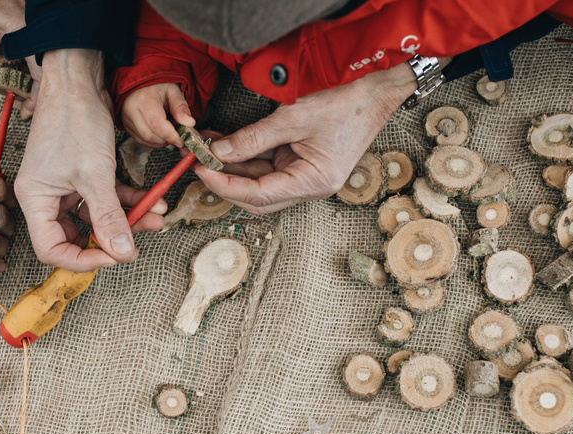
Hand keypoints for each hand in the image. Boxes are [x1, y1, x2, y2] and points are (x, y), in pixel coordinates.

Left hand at [0, 0, 40, 118]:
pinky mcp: (35, 38)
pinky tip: (11, 74)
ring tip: (10, 90)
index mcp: (25, 32)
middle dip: (30, 94)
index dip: (36, 98)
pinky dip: (24, 72)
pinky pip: (34, 60)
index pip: (41, 73)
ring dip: (26, 84)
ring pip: (39, 69)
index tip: (23, 113)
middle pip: (43, 75)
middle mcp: (37, 33)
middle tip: (15, 105)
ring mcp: (38, 35)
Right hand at [14, 49, 165, 272]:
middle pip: (76, 236)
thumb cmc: (74, 119)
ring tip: (156, 216)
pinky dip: (128, 201)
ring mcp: (65, 186)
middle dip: (111, 239)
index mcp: (34, 199)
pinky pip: (105, 198)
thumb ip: (109, 216)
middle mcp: (46, 197)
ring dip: (127, 219)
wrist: (79, 80)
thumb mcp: (95, 173)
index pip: (51, 249)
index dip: (83, 259)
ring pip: (96, 218)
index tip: (114, 256)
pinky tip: (152, 201)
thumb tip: (122, 252)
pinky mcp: (83, 175)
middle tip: (138, 241)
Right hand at [120, 83, 194, 148]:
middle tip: (177, 132)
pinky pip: (141, 140)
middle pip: (150, 135)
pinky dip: (154, 141)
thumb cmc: (157, 86)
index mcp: (144, 99)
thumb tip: (189, 123)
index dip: (170, 135)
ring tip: (168, 128)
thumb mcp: (173, 91)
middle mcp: (132, 111)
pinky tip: (160, 132)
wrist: (140, 83)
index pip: (156, 123)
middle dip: (167, 139)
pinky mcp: (127, 127)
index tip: (181, 140)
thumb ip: (181, 107)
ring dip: (161, 141)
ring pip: (145, 140)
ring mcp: (127, 120)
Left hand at [193, 62, 418, 213]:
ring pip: (259, 182)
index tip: (202, 169)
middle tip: (198, 162)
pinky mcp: (300, 166)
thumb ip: (253, 137)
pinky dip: (246, 158)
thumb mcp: (293, 118)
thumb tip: (219, 151)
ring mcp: (304, 178)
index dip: (226, 184)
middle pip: (256, 196)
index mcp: (313, 183)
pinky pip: (267, 168)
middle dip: (225, 180)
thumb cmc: (345, 107)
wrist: (374, 96)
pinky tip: (226, 144)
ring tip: (207, 149)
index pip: (259, 194)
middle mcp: (309, 187)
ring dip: (233, 167)